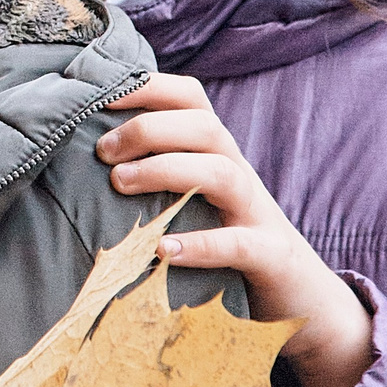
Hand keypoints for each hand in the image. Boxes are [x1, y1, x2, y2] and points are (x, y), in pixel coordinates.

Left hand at [99, 73, 375, 386]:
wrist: (303, 299)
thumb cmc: (227, 242)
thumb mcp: (192, 201)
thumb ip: (154, 174)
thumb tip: (83, 155)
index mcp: (217, 154)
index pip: (192, 98)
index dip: (148, 87)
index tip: (99, 94)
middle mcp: (239, 175)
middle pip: (206, 127)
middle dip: (149, 129)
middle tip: (102, 151)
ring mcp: (258, 215)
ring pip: (223, 174)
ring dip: (167, 171)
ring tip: (119, 183)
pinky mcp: (271, 258)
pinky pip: (241, 244)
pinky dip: (202, 244)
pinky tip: (163, 249)